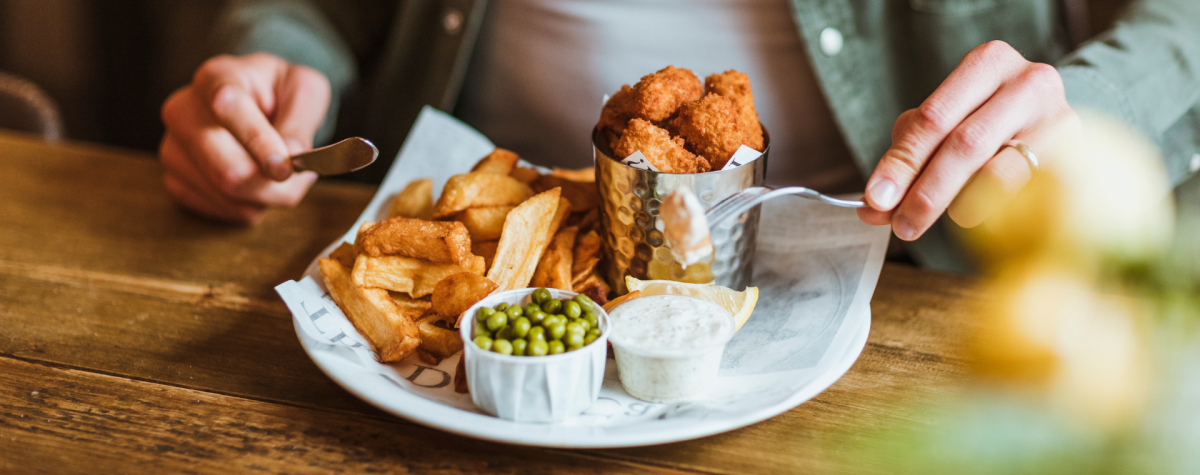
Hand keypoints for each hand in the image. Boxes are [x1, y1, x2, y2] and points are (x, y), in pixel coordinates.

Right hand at [159, 53, 329, 223]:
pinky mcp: (175, 180)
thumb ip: (301, 122)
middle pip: (226, 169)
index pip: (229, 110)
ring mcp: (173, 147)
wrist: (258, 103)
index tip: (284, 168)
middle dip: (272, 184)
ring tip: (276, 175)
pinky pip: (219, 210)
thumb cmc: (281, 93)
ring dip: (265, 196)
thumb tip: (291, 154)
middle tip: (297, 177)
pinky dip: (249, 206)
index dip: (260, 143)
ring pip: (225, 194)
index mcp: (216, 77)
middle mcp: (183, 110)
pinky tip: (256, 185)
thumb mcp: (306, 92)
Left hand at [859, 41, 1079, 239]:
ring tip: (943, 218)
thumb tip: (874, 207)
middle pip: (965, 145)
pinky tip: (980, 216)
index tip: (875, 199)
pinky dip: (994, 213)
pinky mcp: (1079, 160)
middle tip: (902, 225)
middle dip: (925, 192)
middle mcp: (1029, 83)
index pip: (933, 117)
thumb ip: (907, 157)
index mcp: (987, 63)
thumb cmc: (985, 120)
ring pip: (998, 176)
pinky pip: (1026, 199)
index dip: (901, 163)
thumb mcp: (945, 121)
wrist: (1052, 121)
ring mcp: (1060, 121)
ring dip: (959, 206)